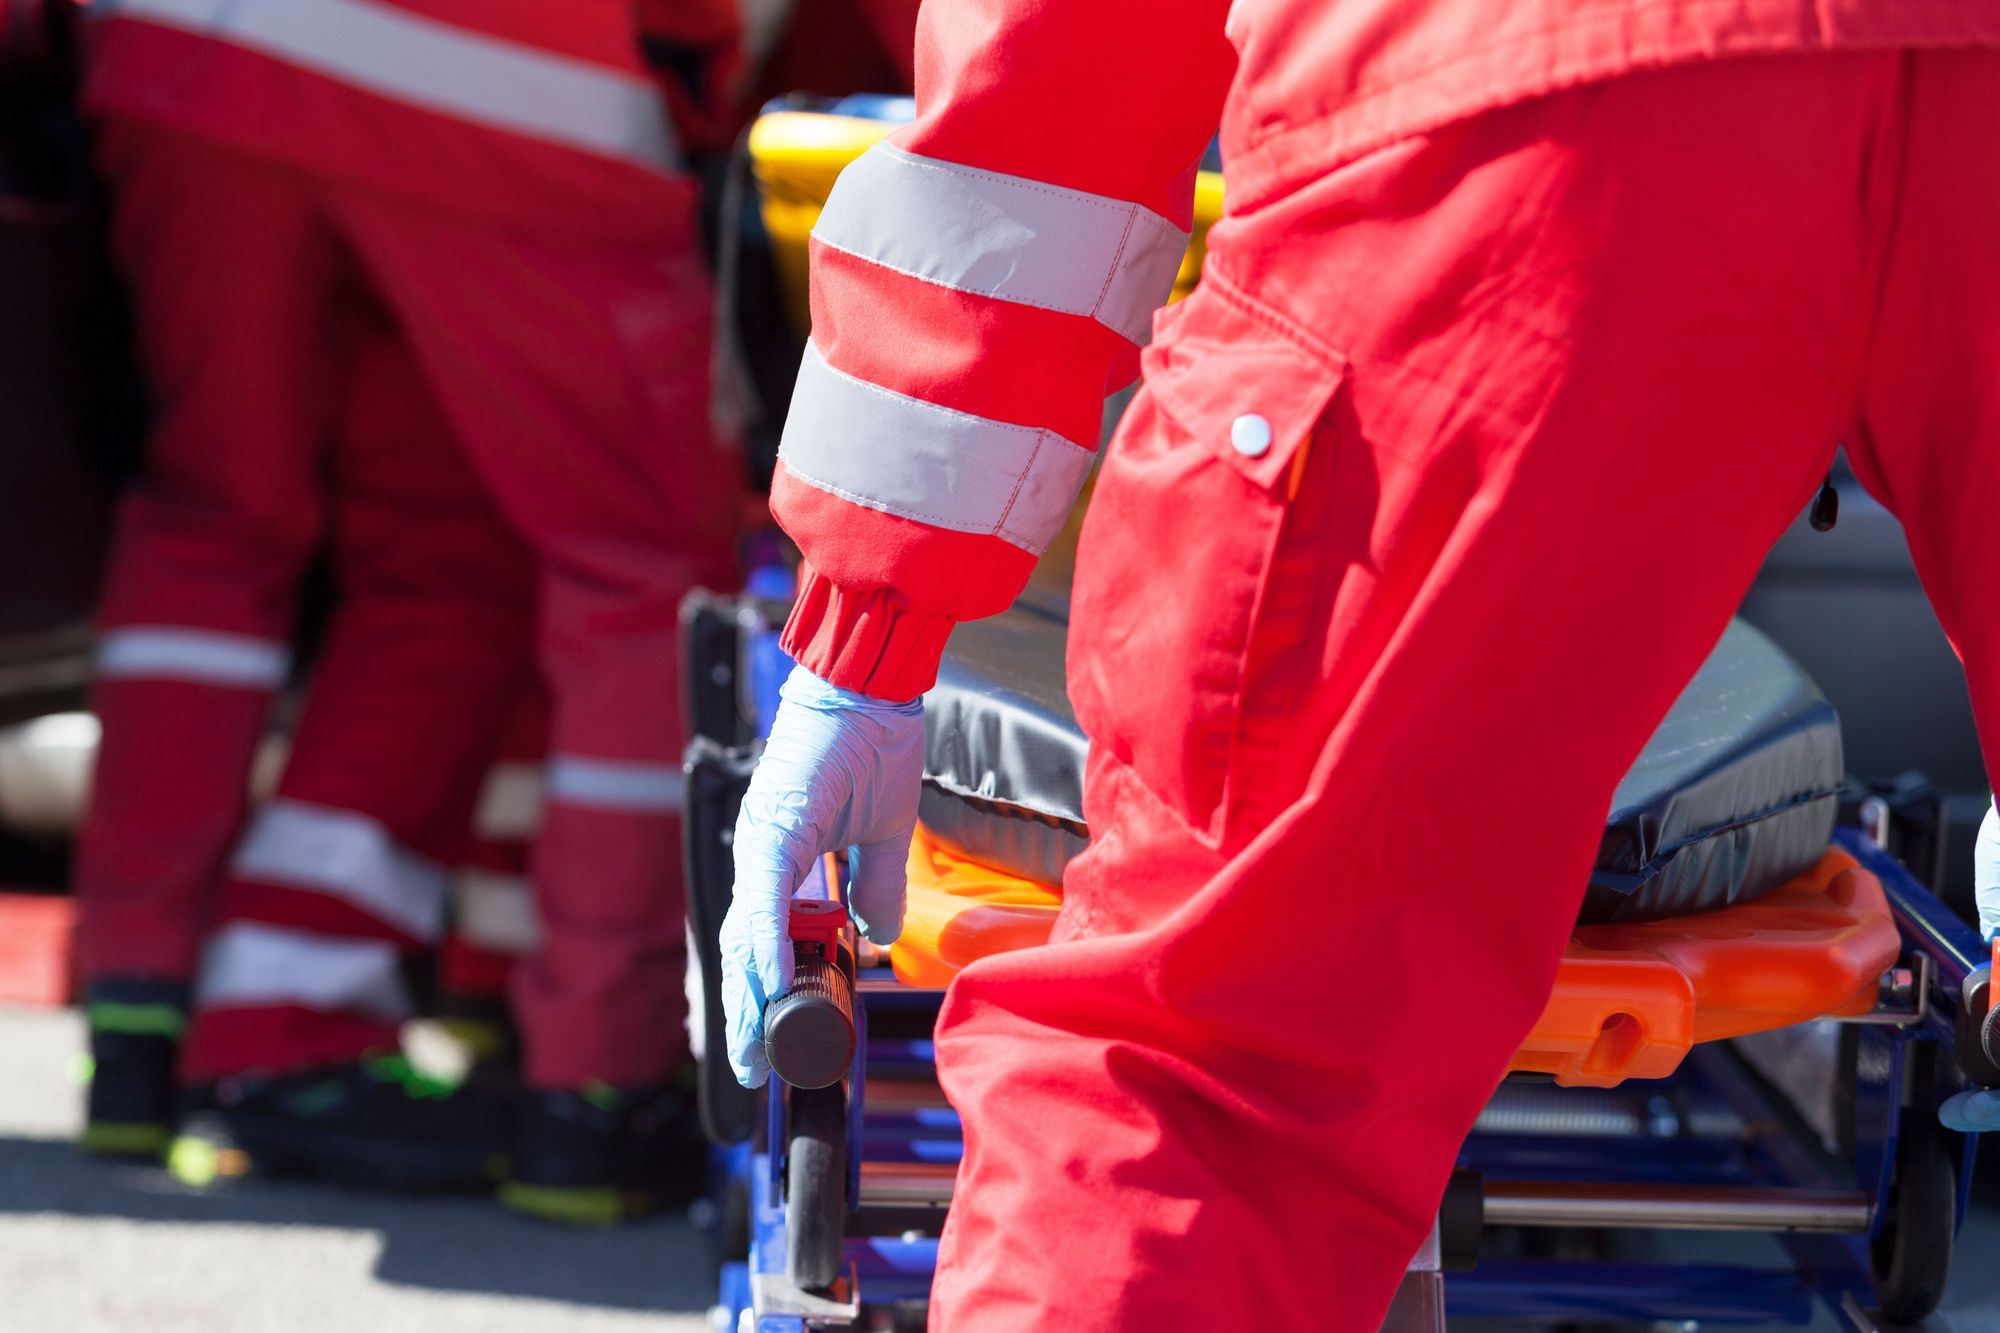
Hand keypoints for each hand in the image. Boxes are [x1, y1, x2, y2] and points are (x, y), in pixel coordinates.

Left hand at [720, 663, 923, 1087]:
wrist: (869, 685)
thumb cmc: (873, 742)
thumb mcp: (882, 833)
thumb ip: (874, 886)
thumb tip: (877, 935)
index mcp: (783, 858)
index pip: (765, 938)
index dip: (763, 990)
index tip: (769, 1039)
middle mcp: (762, 855)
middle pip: (744, 948)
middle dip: (746, 1012)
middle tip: (749, 1068)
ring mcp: (762, 843)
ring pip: (745, 932)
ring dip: (748, 994)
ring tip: (751, 1047)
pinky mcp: (774, 828)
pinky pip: (766, 899)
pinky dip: (764, 942)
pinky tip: (767, 982)